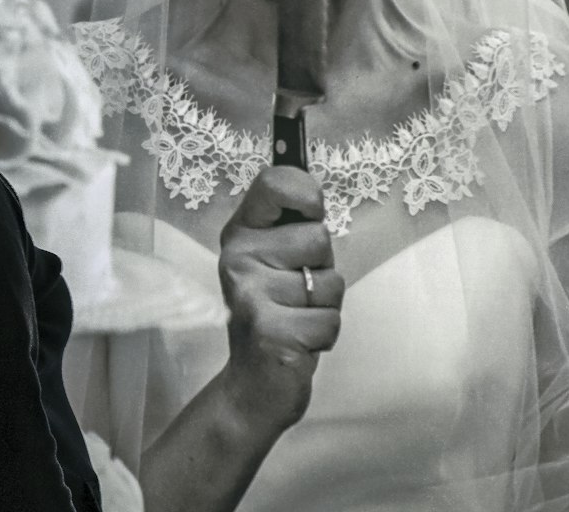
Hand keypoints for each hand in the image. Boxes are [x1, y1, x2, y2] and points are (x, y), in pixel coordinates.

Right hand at [218, 166, 344, 433]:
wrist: (252, 386)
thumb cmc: (276, 311)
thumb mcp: (278, 258)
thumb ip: (293, 223)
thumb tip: (311, 184)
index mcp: (241, 232)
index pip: (275, 182)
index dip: (306, 192)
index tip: (310, 212)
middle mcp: (238, 257)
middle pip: (318, 237)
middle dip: (323, 268)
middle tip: (296, 290)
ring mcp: (250, 294)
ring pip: (330, 283)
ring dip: (325, 305)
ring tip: (296, 316)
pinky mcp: (270, 331)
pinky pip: (330, 320)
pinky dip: (325, 335)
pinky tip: (299, 341)